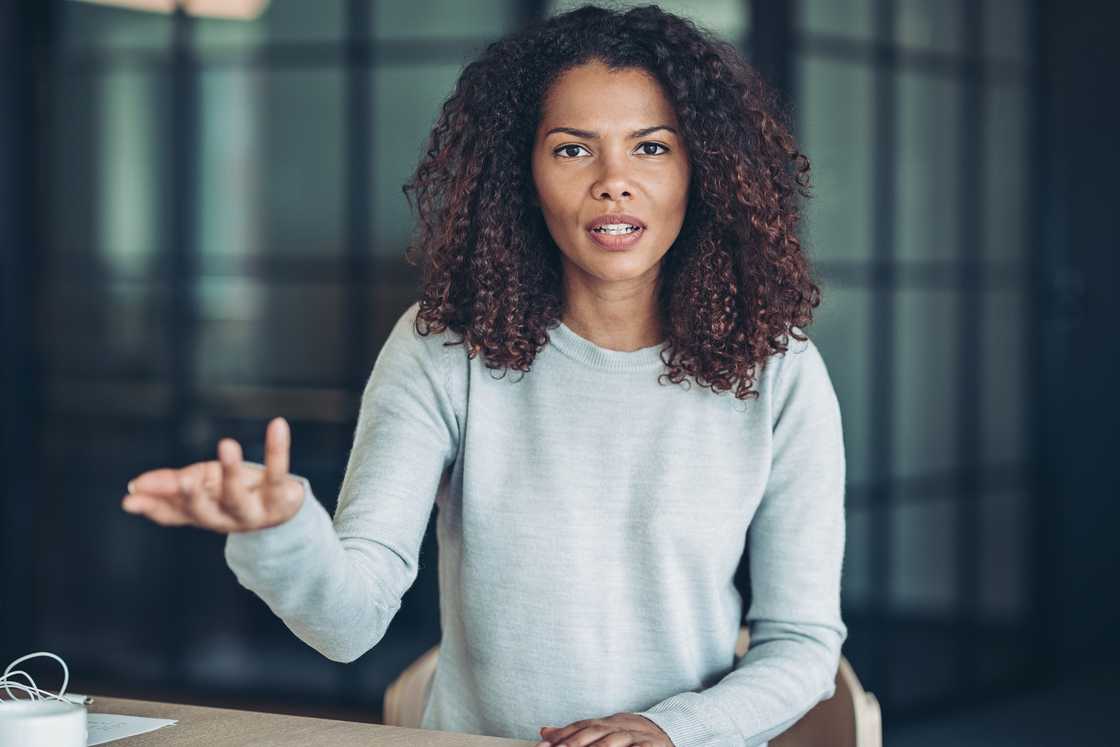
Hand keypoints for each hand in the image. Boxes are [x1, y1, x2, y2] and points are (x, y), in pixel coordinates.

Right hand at [121, 417, 303, 533]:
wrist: (283, 509)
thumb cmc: (233, 492)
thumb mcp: (201, 486)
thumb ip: (170, 485)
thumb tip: (135, 486)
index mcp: (203, 515)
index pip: (174, 513)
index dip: (153, 507)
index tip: (130, 498)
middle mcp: (226, 518)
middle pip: (205, 511)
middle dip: (193, 497)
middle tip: (183, 480)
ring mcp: (254, 511)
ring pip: (239, 495)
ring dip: (232, 471)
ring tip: (226, 444)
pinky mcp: (281, 498)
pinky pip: (278, 472)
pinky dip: (277, 449)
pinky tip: (277, 425)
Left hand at [535, 712, 674, 746]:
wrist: (666, 733)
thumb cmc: (628, 737)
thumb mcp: (602, 732)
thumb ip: (575, 733)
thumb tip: (543, 731)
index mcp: (606, 723)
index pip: (581, 727)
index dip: (563, 735)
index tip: (543, 746)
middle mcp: (620, 727)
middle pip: (595, 733)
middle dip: (574, 743)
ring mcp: (637, 736)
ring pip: (614, 742)